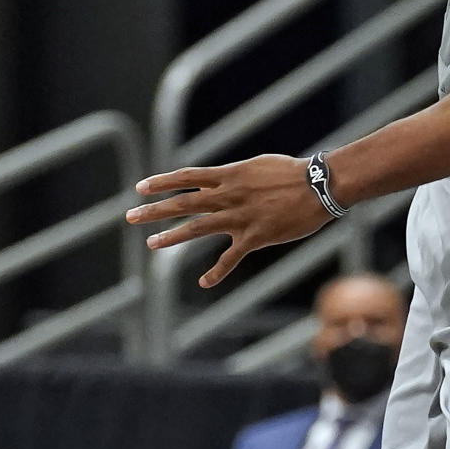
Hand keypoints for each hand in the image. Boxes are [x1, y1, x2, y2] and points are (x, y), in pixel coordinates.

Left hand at [126, 153, 332, 287]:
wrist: (319, 186)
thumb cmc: (292, 173)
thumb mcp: (257, 166)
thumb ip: (233, 176)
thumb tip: (214, 179)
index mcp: (229, 174)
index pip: (187, 176)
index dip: (162, 182)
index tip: (140, 188)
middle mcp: (229, 194)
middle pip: (184, 201)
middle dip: (155, 209)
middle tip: (130, 216)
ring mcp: (240, 216)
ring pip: (198, 227)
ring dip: (172, 237)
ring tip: (151, 244)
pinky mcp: (255, 237)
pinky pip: (230, 258)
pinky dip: (216, 272)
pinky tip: (203, 283)